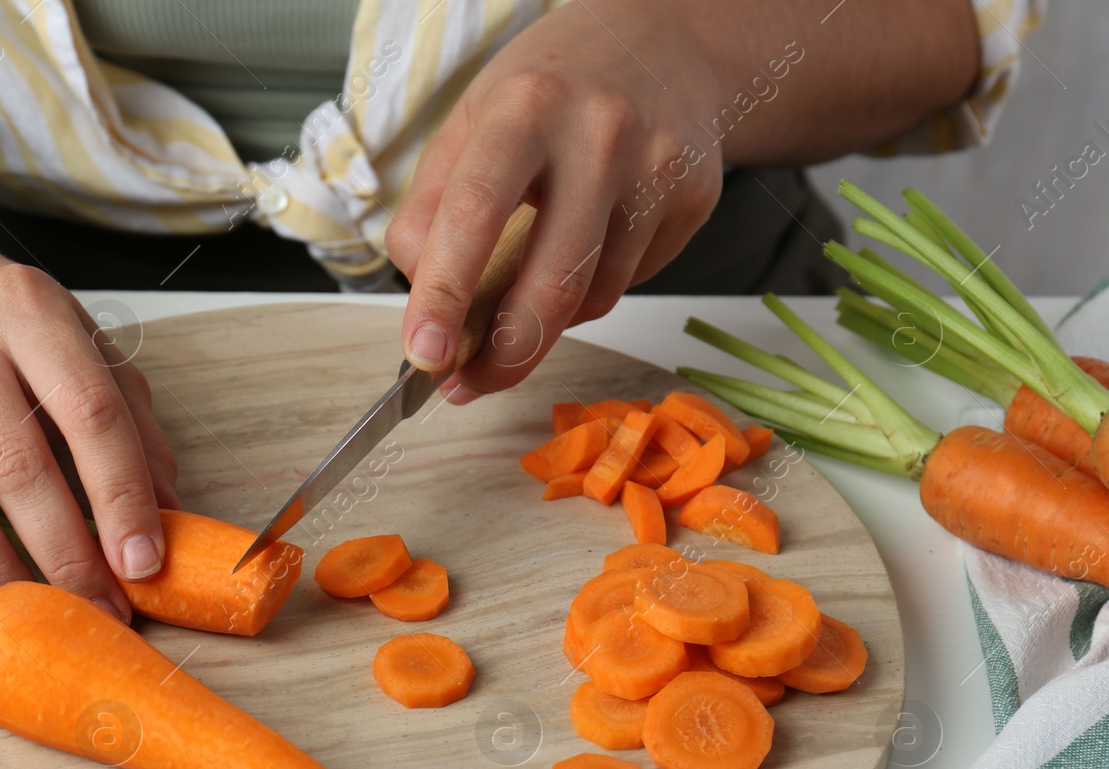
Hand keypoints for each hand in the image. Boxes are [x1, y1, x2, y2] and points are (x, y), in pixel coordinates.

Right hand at [0, 253, 177, 616]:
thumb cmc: (3, 327)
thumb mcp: (81, 346)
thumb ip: (131, 421)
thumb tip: (170, 513)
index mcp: (29, 310)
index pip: (89, 412)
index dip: (121, 496)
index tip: (143, 563)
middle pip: (17, 461)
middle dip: (64, 552)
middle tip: (97, 608)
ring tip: (36, 613)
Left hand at [387, 0, 725, 401]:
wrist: (666, 41)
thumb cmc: (553, 87)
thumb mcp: (470, 119)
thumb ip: (430, 204)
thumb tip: (418, 292)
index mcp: (524, 109)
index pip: (473, 216)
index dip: (444, 296)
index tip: (424, 355)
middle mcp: (597, 135)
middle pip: (550, 283)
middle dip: (504, 356)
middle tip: (470, 382)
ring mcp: (655, 170)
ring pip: (593, 297)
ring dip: (547, 322)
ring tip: (525, 293)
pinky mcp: (694, 198)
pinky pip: (628, 282)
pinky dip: (592, 289)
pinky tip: (584, 247)